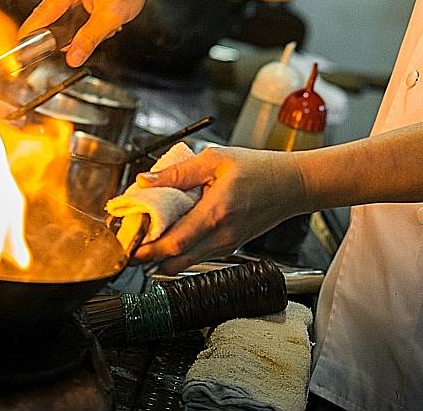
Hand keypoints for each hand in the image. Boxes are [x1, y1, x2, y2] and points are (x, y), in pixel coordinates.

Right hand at [18, 0, 161, 66]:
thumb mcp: (112, 17)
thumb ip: (89, 39)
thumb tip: (72, 57)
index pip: (41, 13)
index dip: (30, 35)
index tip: (20, 52)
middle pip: (52, 16)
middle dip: (72, 31)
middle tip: (96, 32)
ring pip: (63, 14)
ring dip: (81, 24)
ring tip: (103, 20)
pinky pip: (69, 6)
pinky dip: (83, 16)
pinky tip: (99, 13)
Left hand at [131, 146, 308, 273]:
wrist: (293, 185)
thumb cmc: (260, 169)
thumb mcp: (216, 158)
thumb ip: (178, 172)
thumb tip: (146, 180)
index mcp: (216, 212)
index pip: (174, 243)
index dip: (147, 249)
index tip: (128, 244)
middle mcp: (222, 236)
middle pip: (175, 261)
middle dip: (148, 259)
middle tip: (129, 248)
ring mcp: (227, 245)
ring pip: (186, 263)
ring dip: (163, 257)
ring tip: (145, 241)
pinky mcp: (230, 247)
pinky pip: (199, 256)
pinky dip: (180, 252)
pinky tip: (170, 237)